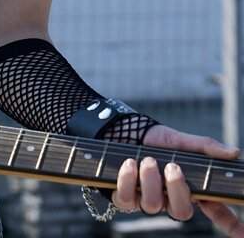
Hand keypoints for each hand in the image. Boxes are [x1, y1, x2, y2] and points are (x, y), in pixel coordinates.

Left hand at [112, 123, 243, 235]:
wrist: (122, 130)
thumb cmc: (155, 140)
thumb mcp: (180, 140)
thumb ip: (205, 147)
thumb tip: (234, 153)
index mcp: (190, 188)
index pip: (215, 212)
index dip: (232, 225)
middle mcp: (170, 199)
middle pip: (182, 213)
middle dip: (177, 190)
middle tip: (172, 166)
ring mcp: (147, 201)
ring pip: (153, 206)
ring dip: (150, 180)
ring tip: (147, 160)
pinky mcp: (125, 198)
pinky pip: (127, 199)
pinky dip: (128, 179)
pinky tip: (129, 164)